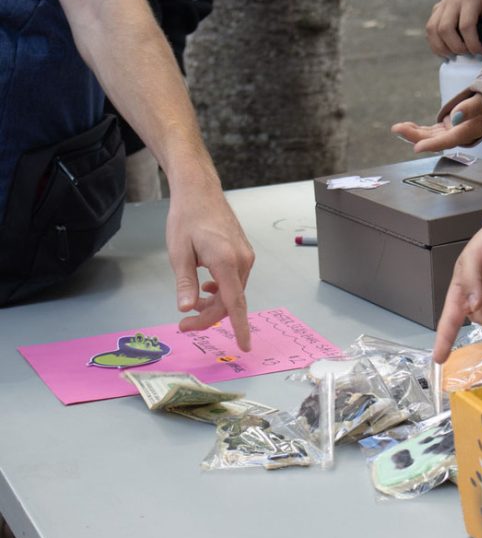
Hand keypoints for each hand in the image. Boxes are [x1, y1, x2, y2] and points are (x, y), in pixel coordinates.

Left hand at [166, 178, 254, 350]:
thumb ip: (185, 283)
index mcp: (226, 261)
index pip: (235, 303)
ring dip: (215, 303)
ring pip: (234, 292)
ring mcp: (246, 256)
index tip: (243, 346)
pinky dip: (222, 290)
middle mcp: (242, 261)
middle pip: (231, 301)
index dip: (239, 327)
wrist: (200, 191)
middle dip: (209, 316)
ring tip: (193, 303)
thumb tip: (187, 308)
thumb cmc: (187, 218)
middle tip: (184, 323)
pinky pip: (236, 280)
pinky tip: (207, 288)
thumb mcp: (178, 252)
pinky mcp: (244, 253)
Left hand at [392, 93, 481, 152]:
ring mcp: (450, 134)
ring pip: (429, 137)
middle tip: (397, 129)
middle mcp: (458, 136)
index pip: (449, 140)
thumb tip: (455, 117)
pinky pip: (429, 132)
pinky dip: (416, 130)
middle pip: (434, 140)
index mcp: (469, 131)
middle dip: (415, 136)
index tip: (417, 148)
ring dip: (412, 133)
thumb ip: (469, 108)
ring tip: (397, 128)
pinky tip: (404, 127)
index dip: (433, 145)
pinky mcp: (446, 130)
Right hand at [426, 0, 481, 56]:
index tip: (480, 55)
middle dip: (456, 48)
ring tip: (455, 57)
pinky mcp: (436, 11)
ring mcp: (442, 5)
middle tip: (467, 56)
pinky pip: (429, 30)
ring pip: (433, 30)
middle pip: (445, 29)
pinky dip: (435, 45)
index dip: (472, 44)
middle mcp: (452, 1)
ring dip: (442, 48)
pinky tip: (446, 52)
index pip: (466, 26)